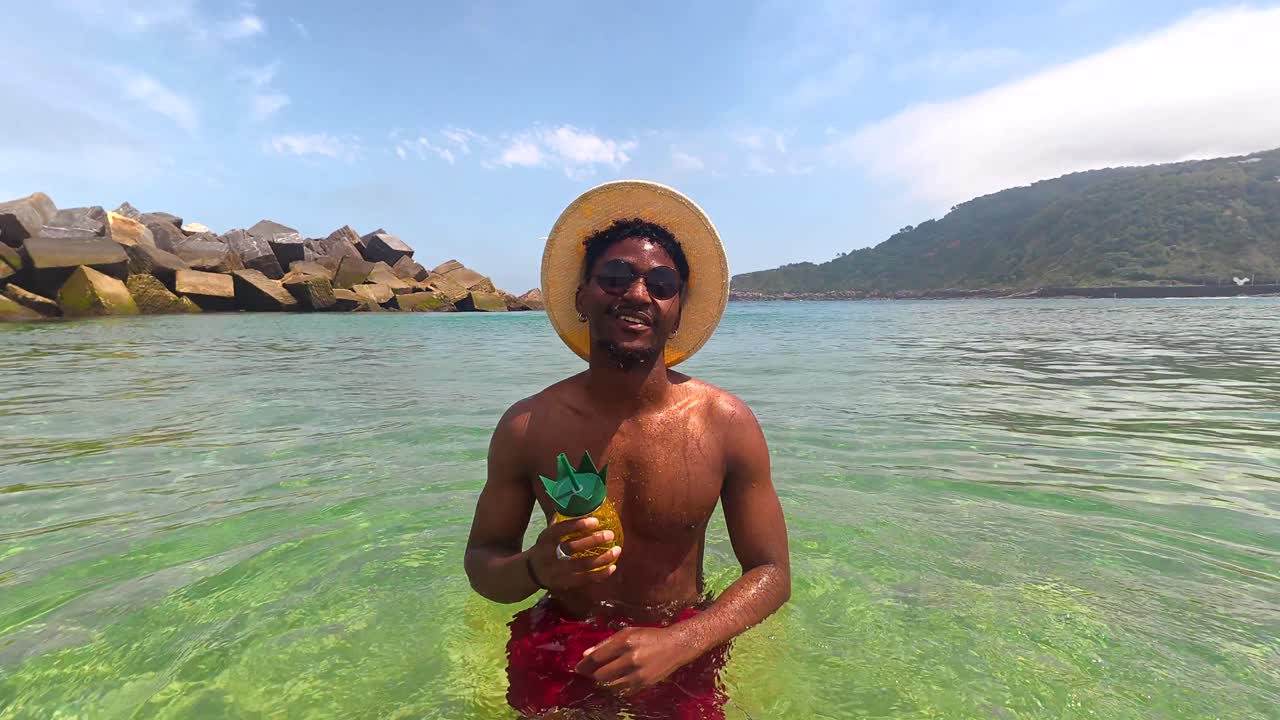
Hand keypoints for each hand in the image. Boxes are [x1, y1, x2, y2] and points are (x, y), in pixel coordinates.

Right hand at [527, 516, 620, 591]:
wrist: (530, 573)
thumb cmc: (544, 548)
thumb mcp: (546, 535)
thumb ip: (560, 523)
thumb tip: (579, 507)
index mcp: (546, 539)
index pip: (560, 530)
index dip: (577, 525)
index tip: (595, 520)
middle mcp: (550, 554)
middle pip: (573, 547)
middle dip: (593, 540)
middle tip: (610, 534)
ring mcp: (558, 571)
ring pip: (583, 564)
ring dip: (602, 558)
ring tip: (617, 550)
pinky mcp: (566, 583)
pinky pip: (586, 579)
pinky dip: (601, 574)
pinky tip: (613, 568)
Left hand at [574, 626, 697, 692]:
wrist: (676, 646)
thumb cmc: (649, 636)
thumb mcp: (628, 632)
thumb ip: (607, 643)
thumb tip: (586, 654)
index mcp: (625, 641)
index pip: (598, 657)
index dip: (584, 665)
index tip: (577, 668)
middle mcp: (630, 658)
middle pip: (601, 674)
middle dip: (593, 674)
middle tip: (590, 673)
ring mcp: (638, 674)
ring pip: (611, 684)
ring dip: (604, 681)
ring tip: (604, 675)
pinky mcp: (644, 684)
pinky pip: (622, 689)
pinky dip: (616, 685)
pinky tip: (617, 679)